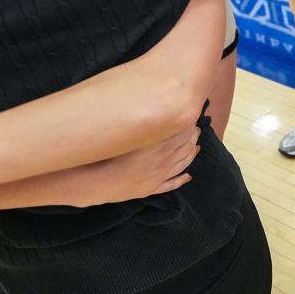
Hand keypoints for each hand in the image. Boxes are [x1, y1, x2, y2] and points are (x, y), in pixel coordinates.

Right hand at [81, 125, 200, 205]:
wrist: (97, 181)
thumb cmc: (108, 153)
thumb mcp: (129, 131)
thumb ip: (145, 119)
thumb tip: (156, 105)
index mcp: (160, 145)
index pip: (184, 132)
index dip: (190, 123)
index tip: (191, 115)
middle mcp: (164, 161)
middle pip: (187, 147)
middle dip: (193, 137)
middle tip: (196, 129)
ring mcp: (159, 176)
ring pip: (183, 164)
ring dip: (191, 154)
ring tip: (197, 147)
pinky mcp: (152, 188)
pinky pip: (172, 184)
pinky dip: (182, 179)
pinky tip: (188, 176)